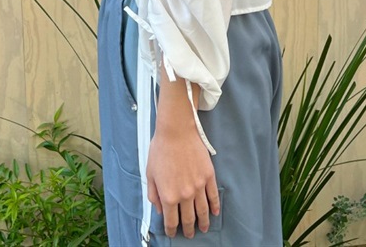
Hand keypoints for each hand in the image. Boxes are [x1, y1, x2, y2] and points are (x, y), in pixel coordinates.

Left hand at [147, 123, 218, 237]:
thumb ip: (154, 195)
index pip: (171, 220)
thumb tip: (160, 209)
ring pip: (203, 211)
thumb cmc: (160, 149)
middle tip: (189, 234)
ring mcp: (199, 186)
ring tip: (204, 228)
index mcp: (169, 196)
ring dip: (203, 222)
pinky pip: (214, 196)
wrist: (176, 131)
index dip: (172, 229)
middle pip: (189, 219)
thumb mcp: (150, 174)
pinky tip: (214, 212)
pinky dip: (215, 206)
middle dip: (188, 229)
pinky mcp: (209, 176)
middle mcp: (185, 195)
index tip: (173, 233)